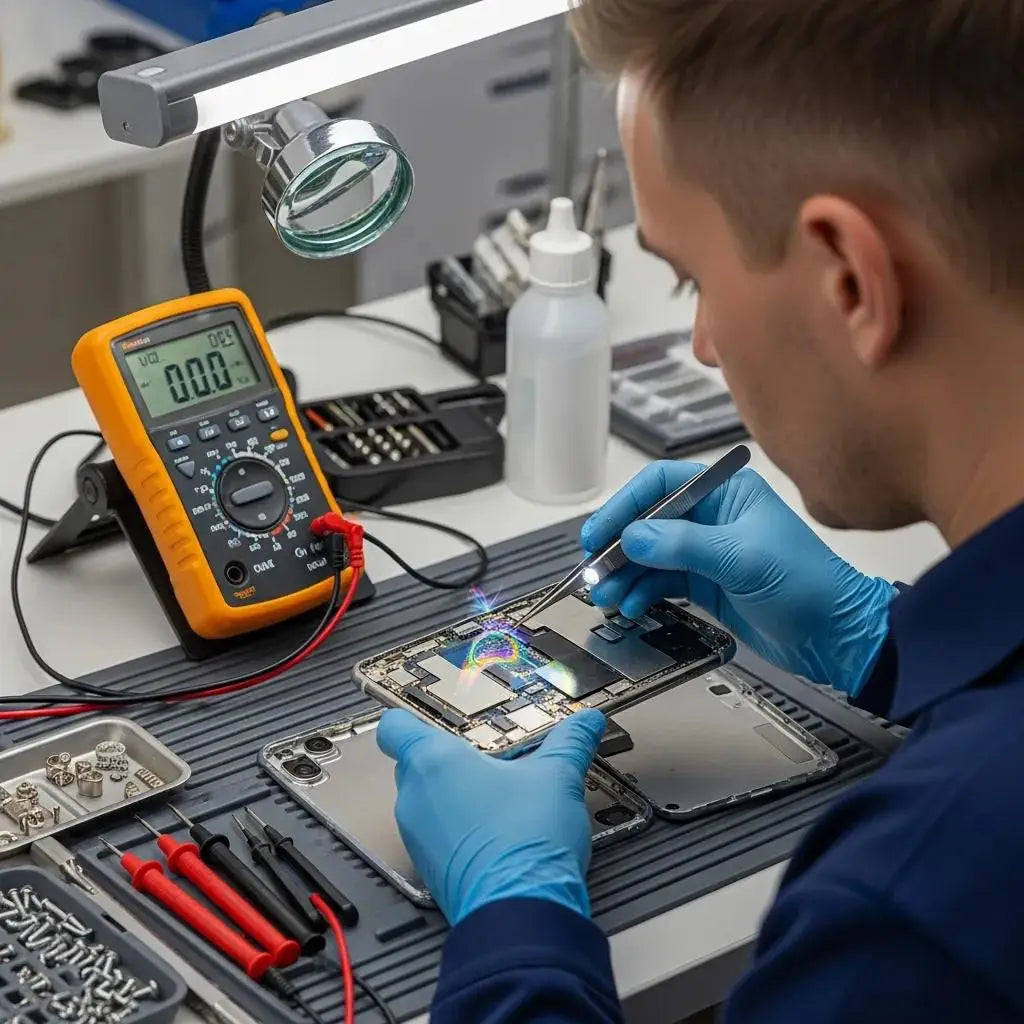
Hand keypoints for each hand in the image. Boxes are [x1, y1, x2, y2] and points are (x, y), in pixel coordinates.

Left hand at [376, 708, 605, 924]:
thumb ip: (570, 742)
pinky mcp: (430, 870)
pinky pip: (435, 837)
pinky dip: (457, 830)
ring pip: (425, 802)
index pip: (394, 727)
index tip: (427, 717)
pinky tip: (496, 832)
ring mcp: (417, 837)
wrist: (521, 911)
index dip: (406, 718)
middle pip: (413, 763)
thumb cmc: (525, 839)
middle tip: (485, 758)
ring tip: (496, 797)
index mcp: (433, 761)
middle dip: (447, 759)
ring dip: (453, 797)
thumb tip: (587, 721)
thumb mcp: (558, 777)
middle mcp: (414, 797)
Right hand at [582, 461, 895, 693]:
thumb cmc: (807, 584)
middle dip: (618, 547)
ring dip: (624, 574)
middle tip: (594, 569)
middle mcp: (712, 517)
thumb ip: (682, 545)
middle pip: (648, 522)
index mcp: (726, 493)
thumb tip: (632, 537)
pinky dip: (640, 592)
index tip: (599, 532)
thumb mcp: (741, 558)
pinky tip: (630, 605)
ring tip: (606, 595)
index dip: (625, 507)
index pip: (660, 485)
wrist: (836, 637)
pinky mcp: (705, 584)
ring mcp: (706, 552)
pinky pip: (660, 582)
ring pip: (649, 556)